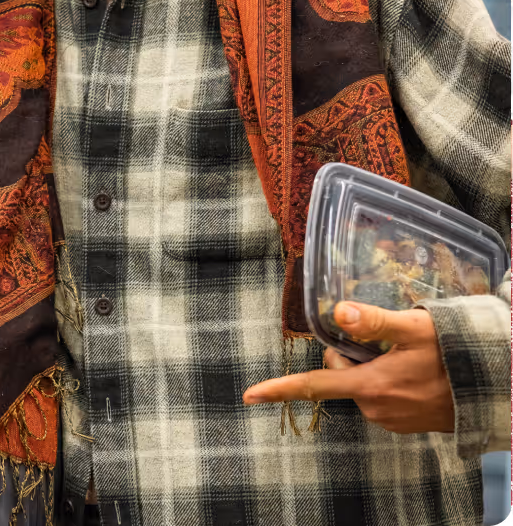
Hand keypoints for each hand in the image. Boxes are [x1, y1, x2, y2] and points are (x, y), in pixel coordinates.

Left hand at [241, 301, 454, 433]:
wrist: (499, 387)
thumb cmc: (457, 354)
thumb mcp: (414, 328)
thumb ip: (374, 320)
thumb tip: (337, 312)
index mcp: (369, 387)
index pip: (313, 386)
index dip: (278, 389)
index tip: (249, 395)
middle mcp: (375, 409)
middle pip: (340, 373)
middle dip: (351, 353)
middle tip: (387, 339)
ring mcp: (392, 419)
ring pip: (361, 383)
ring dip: (373, 366)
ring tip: (408, 355)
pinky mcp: (408, 423)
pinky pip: (382, 395)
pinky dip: (388, 379)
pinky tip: (415, 369)